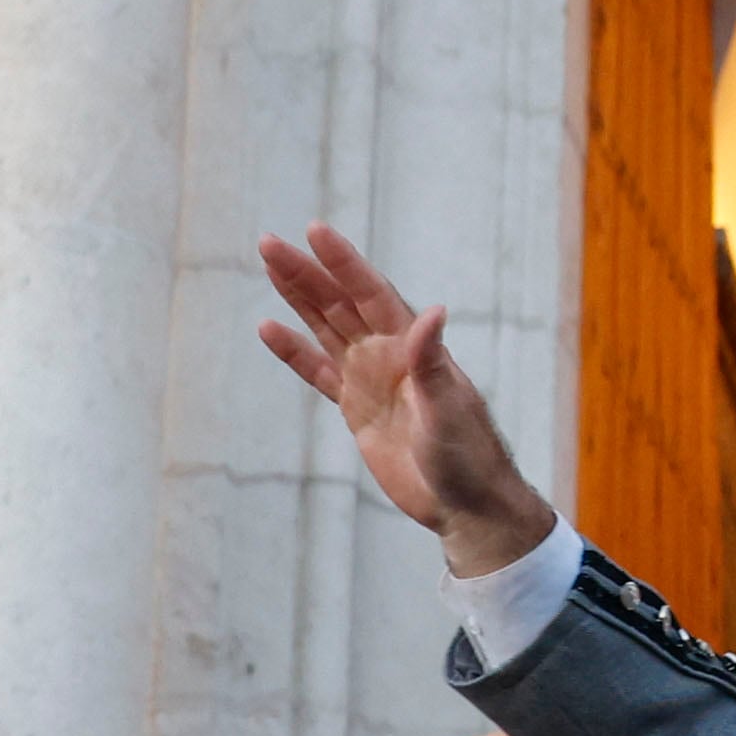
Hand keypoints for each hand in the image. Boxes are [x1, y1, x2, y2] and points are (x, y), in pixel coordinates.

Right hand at [257, 224, 558, 576]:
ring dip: (298, 298)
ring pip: (325, 328)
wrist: (464, 502)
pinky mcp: (356, 407)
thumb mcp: (448, 408)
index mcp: (411, 346)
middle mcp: (387, 353)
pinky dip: (294, 352)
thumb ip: (432, 363)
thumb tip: (435, 311)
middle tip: (269, 243)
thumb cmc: (467, 454)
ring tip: (268, 266)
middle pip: (339, 303)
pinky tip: (269, 328)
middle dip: (306, 273)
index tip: (314, 232)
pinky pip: (318, 372)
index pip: (370, 294)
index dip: (343, 263)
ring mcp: (370, 378)